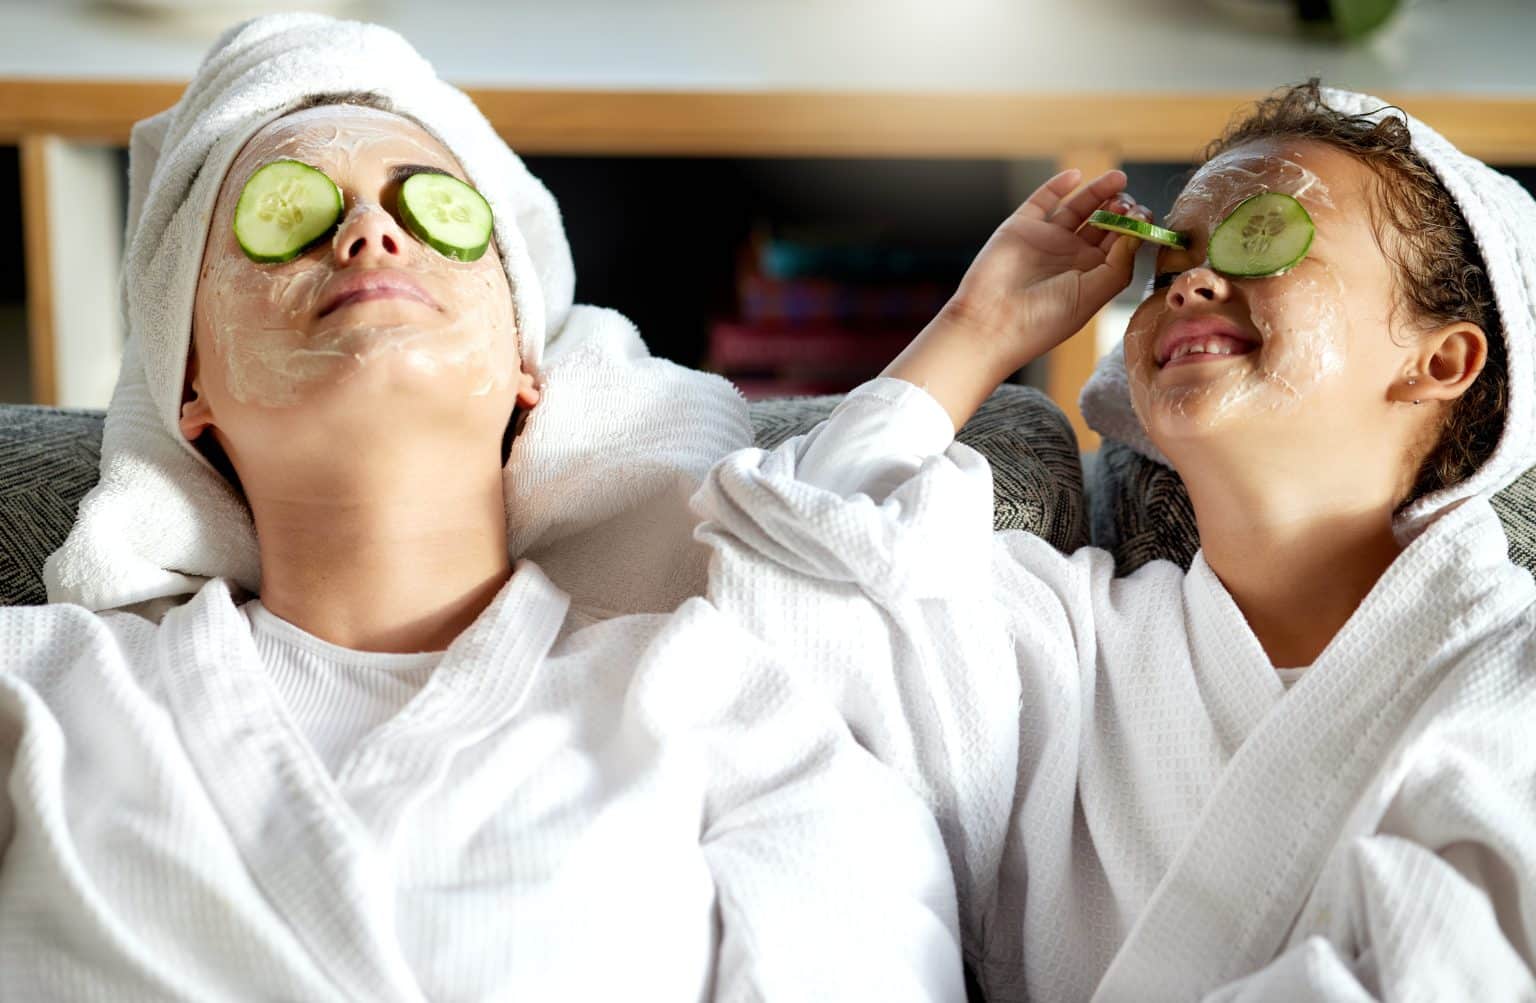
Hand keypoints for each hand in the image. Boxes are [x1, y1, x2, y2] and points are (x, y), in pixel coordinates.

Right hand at [883, 168, 1148, 429]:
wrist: (992, 324)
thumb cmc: (1043, 320)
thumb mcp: (1091, 296)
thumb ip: (1118, 265)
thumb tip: (1135, 233)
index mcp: (1089, 277)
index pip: (1118, 246)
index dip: (1133, 229)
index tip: (1144, 217)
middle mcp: (1069, 257)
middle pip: (1102, 223)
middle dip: (1120, 209)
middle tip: (1129, 199)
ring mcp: (1046, 240)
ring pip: (1078, 208)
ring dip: (1099, 192)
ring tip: (1118, 179)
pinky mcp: (1022, 227)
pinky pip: (1043, 201)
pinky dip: (1058, 186)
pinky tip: (1076, 176)